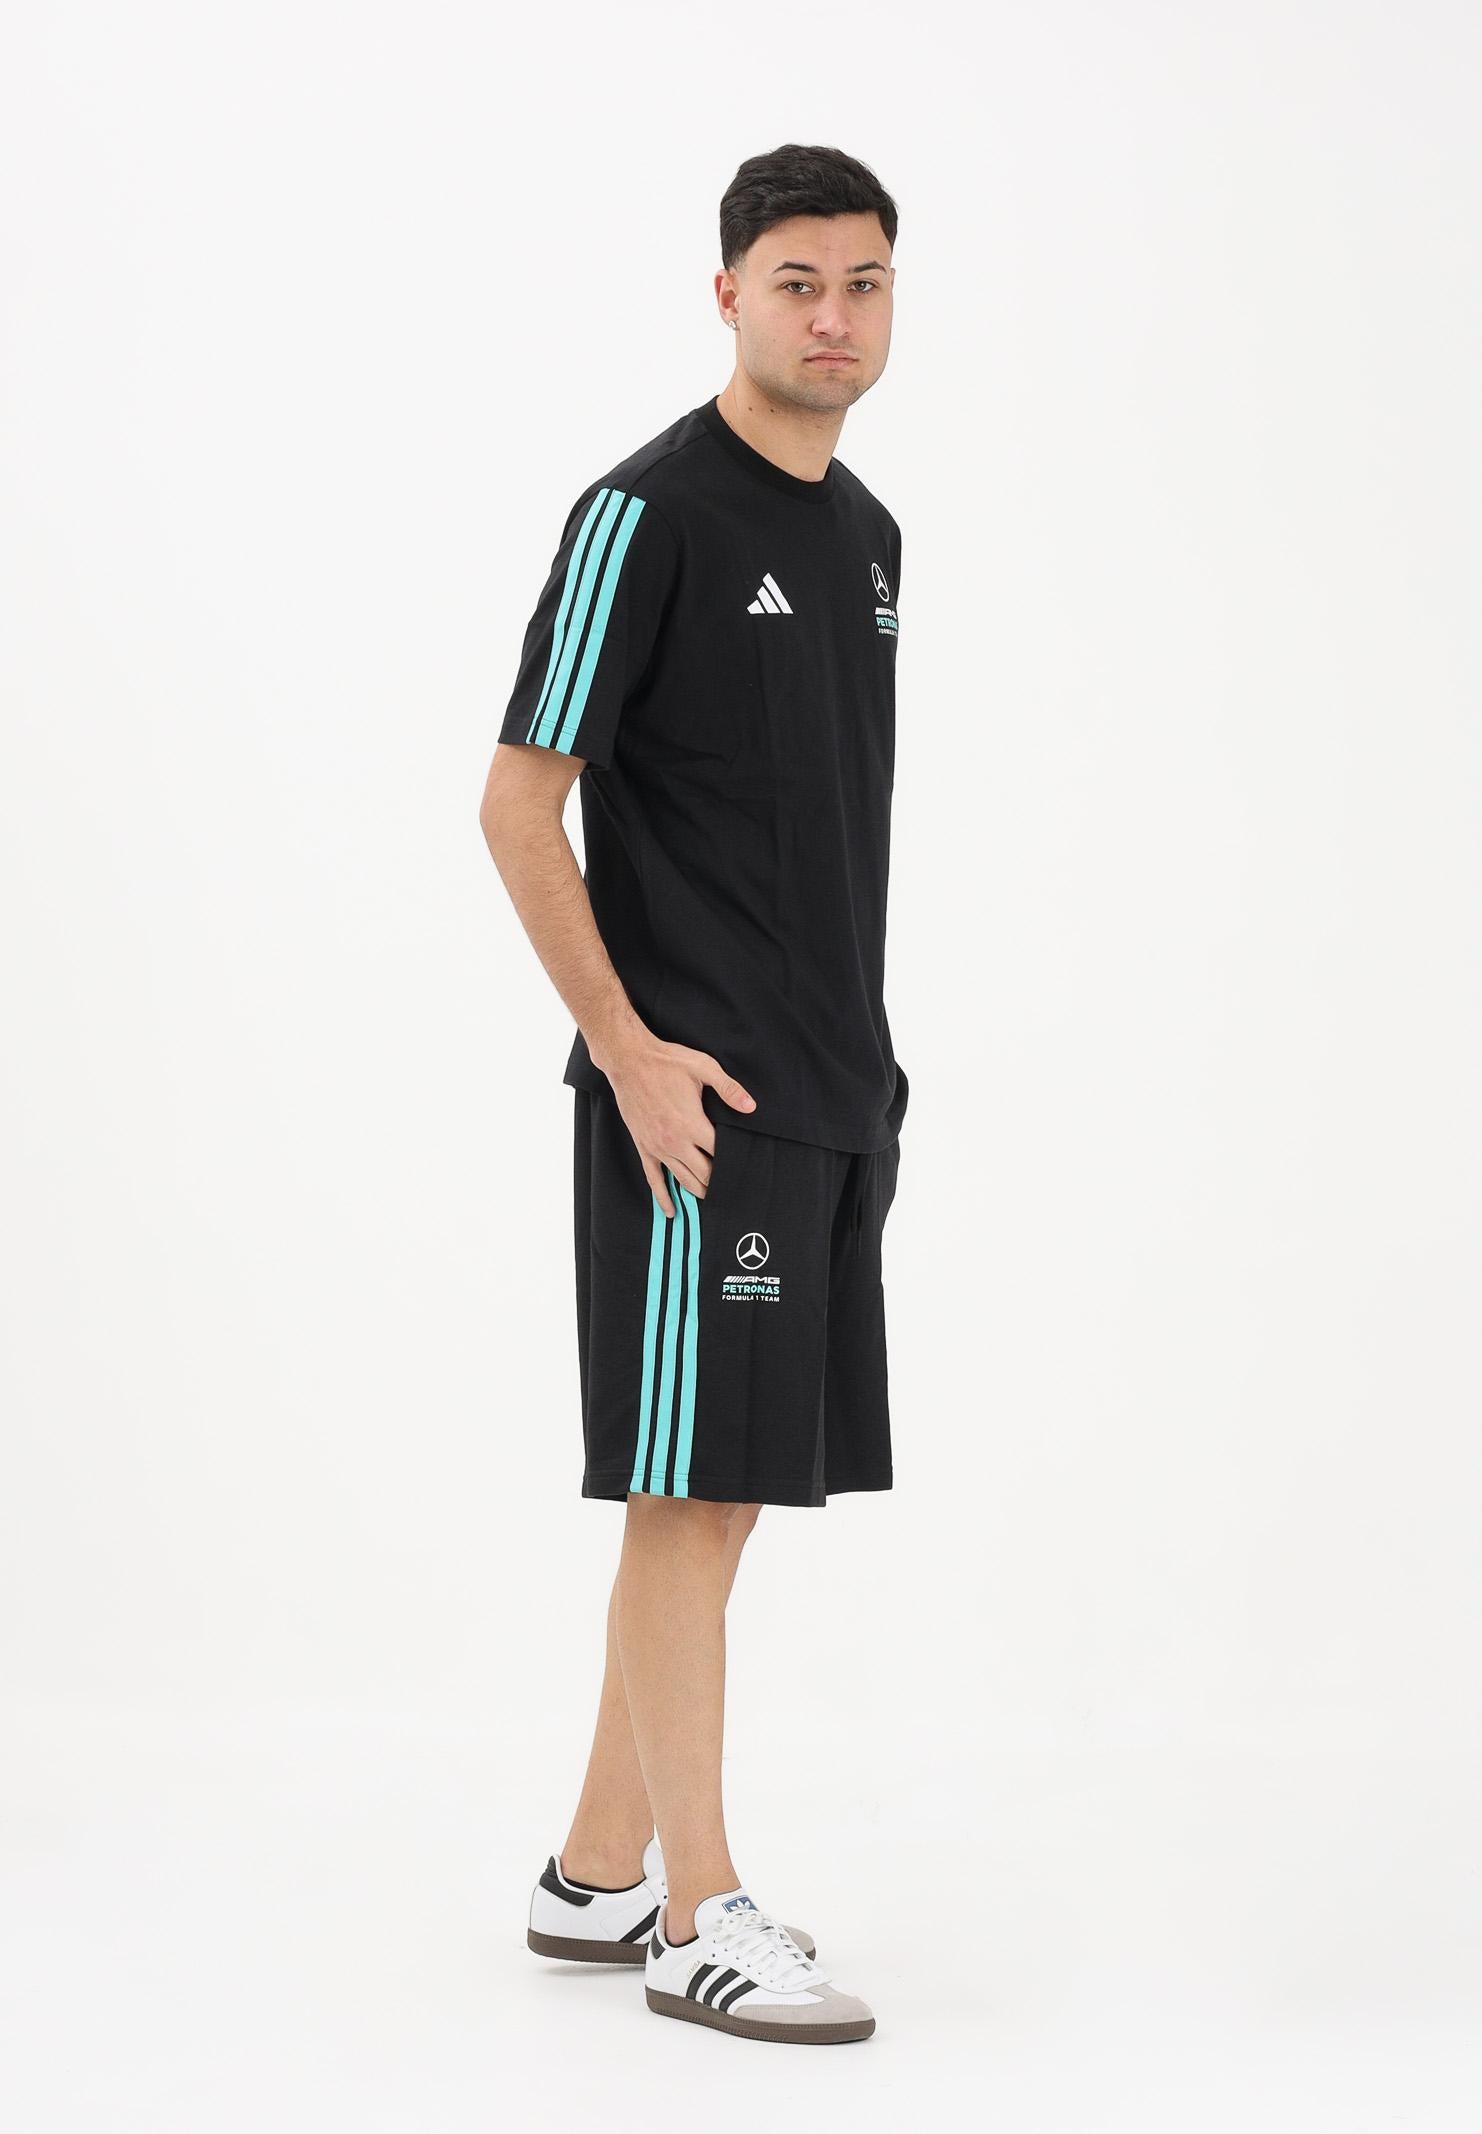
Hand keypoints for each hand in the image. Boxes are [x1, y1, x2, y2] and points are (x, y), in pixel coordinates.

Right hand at [601, 1033, 756, 1216]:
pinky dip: (663, 1197)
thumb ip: (729, 1089)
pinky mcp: (644, 1147)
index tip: (745, 1166)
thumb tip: (751, 1106)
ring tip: (713, 1198)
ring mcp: (658, 1147)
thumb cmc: (666, 1062)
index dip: (734, 1161)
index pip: (720, 1153)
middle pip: (704, 1173)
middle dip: (719, 1181)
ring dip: (699, 1191)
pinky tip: (671, 1211)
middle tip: (734, 1188)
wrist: (629, 1060)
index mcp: (692, 1124)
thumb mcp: (703, 1068)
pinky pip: (654, 1179)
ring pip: (683, 1179)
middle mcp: (675, 1141)